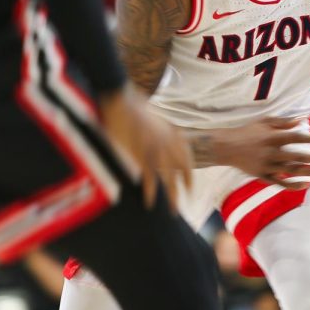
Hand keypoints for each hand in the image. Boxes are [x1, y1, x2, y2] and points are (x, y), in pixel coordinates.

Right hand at [100, 85, 192, 210]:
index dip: (188, 170)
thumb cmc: (130, 101)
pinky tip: (149, 203)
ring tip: (173, 210)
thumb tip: (159, 130)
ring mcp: (156, 149)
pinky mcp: (142, 154)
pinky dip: (150, 192)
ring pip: (169, 178)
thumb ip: (157, 124)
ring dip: (172, 197)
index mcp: (170, 131)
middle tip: (188, 199)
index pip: (186, 155)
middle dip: (185, 186)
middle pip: (182, 169)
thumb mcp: (150, 112)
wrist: (119, 99)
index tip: (190, 182)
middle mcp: (168, 142)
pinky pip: (149, 178)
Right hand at [212, 117, 309, 189]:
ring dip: (307, 170)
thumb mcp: (264, 122)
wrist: (227, 147)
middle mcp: (271, 152)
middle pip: (296, 156)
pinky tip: (307, 183)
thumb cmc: (247, 132)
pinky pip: (281, 183)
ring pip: (291, 170)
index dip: (309, 138)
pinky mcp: (263, 175)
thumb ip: (283, 122)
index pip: (295, 137)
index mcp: (272, 137)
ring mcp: (267, 165)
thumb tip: (302, 120)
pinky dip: (295, 184)